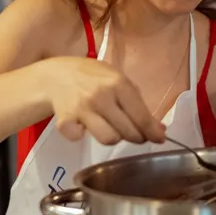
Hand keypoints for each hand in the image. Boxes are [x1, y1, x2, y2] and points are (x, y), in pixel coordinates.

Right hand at [40, 57, 165, 144]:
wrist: (56, 75)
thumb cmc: (93, 77)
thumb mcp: (118, 80)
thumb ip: (138, 103)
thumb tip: (160, 130)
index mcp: (118, 83)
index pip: (141, 116)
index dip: (152, 132)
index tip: (159, 139)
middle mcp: (101, 96)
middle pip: (128, 132)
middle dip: (136, 137)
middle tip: (133, 133)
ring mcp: (82, 108)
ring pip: (108, 139)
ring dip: (113, 137)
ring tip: (111, 129)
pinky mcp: (65, 120)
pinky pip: (79, 138)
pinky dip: (81, 135)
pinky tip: (82, 126)